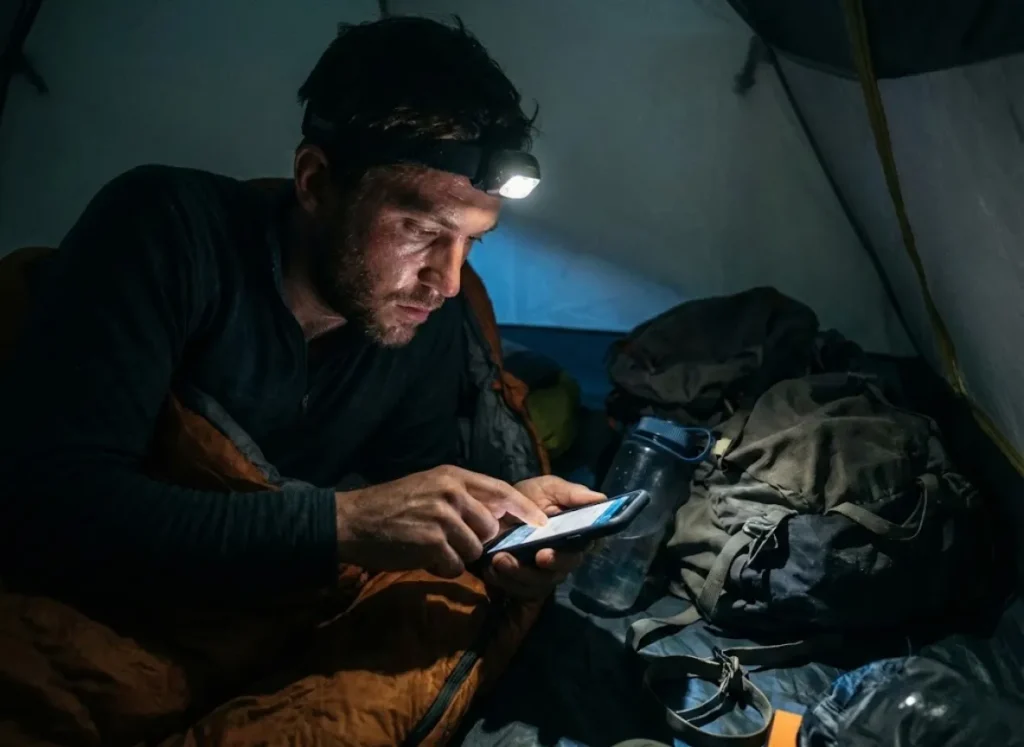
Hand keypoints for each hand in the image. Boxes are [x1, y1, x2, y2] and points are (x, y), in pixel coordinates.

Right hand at [334, 465, 548, 578]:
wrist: (353, 521)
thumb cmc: (392, 506)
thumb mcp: (430, 488)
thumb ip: (462, 497)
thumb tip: (496, 517)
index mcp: (453, 476)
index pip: (502, 491)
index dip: (524, 510)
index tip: (542, 524)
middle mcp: (451, 492)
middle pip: (490, 528)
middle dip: (477, 541)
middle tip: (451, 541)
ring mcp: (441, 516)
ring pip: (474, 549)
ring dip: (457, 555)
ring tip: (432, 546)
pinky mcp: (431, 542)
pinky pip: (455, 564)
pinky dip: (442, 566)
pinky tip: (422, 556)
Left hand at [483, 475, 605, 599]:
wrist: (493, 510)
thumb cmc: (528, 497)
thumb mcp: (548, 488)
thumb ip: (572, 494)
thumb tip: (601, 499)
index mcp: (574, 535)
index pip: (585, 547)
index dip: (575, 550)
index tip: (559, 548)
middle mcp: (563, 557)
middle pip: (564, 568)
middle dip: (552, 564)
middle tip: (538, 556)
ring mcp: (543, 572)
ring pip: (539, 583)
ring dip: (520, 573)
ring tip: (501, 558)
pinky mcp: (522, 583)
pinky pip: (518, 590)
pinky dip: (504, 580)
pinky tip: (492, 568)